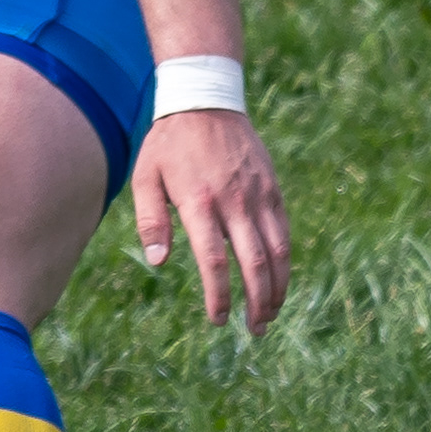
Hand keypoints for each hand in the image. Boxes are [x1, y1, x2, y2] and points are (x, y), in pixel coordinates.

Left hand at [129, 102, 289, 334]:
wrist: (205, 101)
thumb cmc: (168, 144)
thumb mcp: (145, 177)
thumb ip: (150, 221)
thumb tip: (159, 262)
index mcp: (199, 202)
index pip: (214, 260)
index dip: (219, 295)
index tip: (218, 319)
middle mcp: (234, 202)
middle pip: (254, 263)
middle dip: (257, 302)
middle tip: (254, 330)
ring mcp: (258, 195)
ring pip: (278, 251)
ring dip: (277, 287)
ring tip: (270, 314)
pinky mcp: (272, 189)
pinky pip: (284, 232)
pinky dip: (285, 261)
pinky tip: (278, 280)